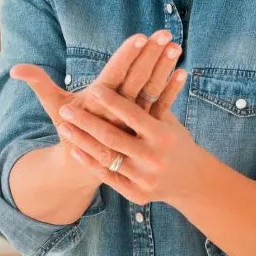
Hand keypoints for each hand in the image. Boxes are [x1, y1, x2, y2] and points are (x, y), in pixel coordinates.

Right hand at [9, 30, 182, 134]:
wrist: (88, 168)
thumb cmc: (71, 131)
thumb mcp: (54, 108)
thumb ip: (38, 83)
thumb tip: (14, 70)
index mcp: (96, 103)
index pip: (114, 75)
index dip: (127, 56)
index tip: (140, 37)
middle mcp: (117, 113)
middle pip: (136, 80)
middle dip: (150, 57)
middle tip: (163, 35)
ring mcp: (133, 121)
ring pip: (151, 91)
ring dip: (163, 68)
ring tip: (174, 46)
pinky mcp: (145, 128)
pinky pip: (162, 107)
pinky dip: (174, 90)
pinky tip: (184, 72)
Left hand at [56, 73, 203, 205]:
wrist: (192, 180)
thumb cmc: (174, 140)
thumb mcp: (167, 120)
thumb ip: (149, 100)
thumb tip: (137, 60)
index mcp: (163, 135)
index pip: (133, 114)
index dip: (112, 101)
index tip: (91, 88)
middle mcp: (155, 157)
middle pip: (112, 137)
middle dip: (86, 122)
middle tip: (66, 109)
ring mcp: (146, 178)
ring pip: (106, 157)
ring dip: (82, 141)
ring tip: (63, 127)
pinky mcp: (137, 194)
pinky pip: (108, 177)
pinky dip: (90, 162)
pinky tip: (74, 149)